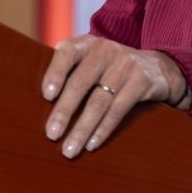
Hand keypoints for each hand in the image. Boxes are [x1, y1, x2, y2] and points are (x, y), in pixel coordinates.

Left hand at [41, 34, 188, 158]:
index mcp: (87, 43)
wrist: (157, 67)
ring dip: (82, 128)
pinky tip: (92, 144)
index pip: (67, 52)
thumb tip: (34, 104)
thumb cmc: (111, 69)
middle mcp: (106, 50)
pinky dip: (103, 129)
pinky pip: (119, 109)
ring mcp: (125, 64)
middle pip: (81, 82)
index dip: (55, 73)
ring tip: (69, 149)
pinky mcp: (142, 81)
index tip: (46, 96)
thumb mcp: (92, 61)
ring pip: (99, 101)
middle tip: (51, 134)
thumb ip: (70, 72)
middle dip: (64, 111)